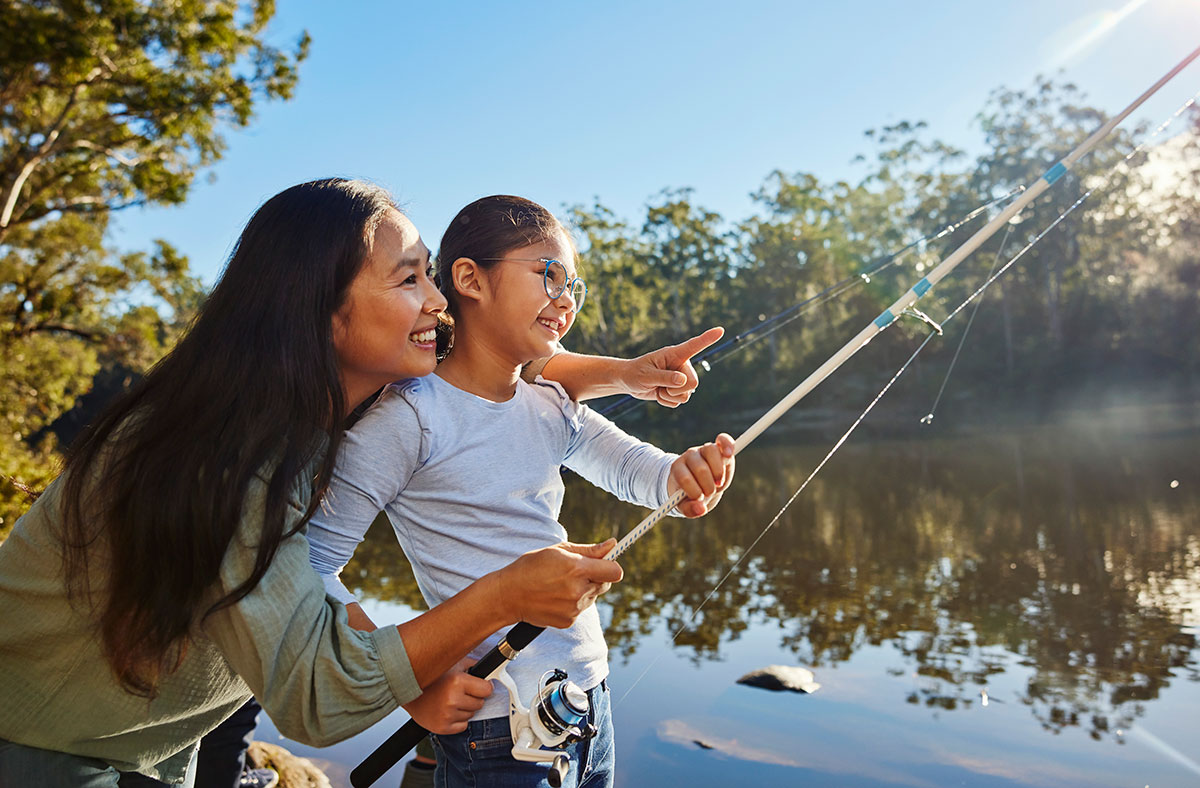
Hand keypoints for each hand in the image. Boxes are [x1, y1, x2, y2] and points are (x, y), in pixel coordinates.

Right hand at [401, 658, 492, 733]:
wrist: (407, 690)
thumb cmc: (432, 677)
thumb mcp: (453, 664)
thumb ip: (473, 665)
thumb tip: (491, 669)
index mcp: (457, 682)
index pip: (487, 690)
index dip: (484, 687)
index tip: (480, 686)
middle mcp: (452, 699)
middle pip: (480, 703)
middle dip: (473, 697)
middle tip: (460, 692)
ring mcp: (447, 715)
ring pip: (472, 715)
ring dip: (465, 708)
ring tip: (451, 699)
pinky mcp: (442, 727)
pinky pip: (463, 726)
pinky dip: (458, 720)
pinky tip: (447, 710)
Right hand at [494, 540, 622, 627]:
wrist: (508, 596)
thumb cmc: (530, 567)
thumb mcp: (557, 551)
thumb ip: (588, 550)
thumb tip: (612, 544)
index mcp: (576, 569)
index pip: (615, 571)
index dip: (610, 565)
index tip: (603, 562)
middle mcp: (578, 591)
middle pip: (606, 584)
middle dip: (596, 576)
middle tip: (574, 571)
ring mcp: (574, 609)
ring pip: (593, 596)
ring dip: (584, 589)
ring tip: (560, 584)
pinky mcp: (569, 621)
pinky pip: (581, 609)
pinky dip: (573, 603)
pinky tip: (555, 597)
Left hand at [623, 326, 722, 406]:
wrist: (628, 382)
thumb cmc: (635, 373)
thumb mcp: (646, 375)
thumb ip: (664, 377)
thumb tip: (683, 380)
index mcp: (674, 354)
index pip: (693, 346)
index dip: (707, 339)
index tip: (720, 330)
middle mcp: (681, 365)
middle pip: (693, 382)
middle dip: (677, 389)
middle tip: (661, 387)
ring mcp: (680, 378)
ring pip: (687, 394)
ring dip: (669, 396)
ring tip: (657, 388)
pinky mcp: (677, 389)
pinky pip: (679, 401)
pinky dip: (667, 402)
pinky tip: (658, 393)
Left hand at [667, 433, 735, 516]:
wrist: (696, 483)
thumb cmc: (689, 494)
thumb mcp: (685, 505)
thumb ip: (690, 509)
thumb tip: (700, 510)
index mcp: (677, 469)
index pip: (684, 477)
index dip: (694, 490)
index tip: (699, 498)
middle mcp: (689, 456)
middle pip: (700, 468)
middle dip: (708, 485)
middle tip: (709, 493)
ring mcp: (703, 450)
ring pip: (711, 452)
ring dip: (718, 472)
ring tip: (718, 483)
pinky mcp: (719, 448)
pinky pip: (723, 439)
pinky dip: (728, 445)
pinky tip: (729, 454)